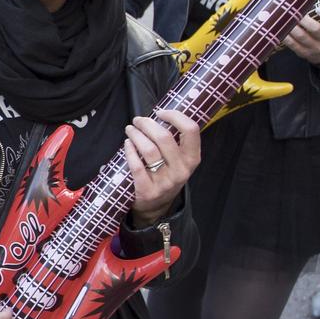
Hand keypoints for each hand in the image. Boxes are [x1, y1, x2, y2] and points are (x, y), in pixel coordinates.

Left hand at [124, 110, 199, 225]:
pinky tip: (127, 144)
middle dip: (147, 124)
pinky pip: (136, 166)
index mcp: (192, 159)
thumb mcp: (178, 160)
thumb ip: (174, 140)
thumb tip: (160, 114)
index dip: (175, 116)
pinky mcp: (148, 191)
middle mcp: (181, 171)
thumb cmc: (165, 174)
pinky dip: (129, 151)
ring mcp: (165, 182)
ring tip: (130, 130)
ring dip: (136, 135)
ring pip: (149, 150)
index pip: (190, 130)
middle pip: (164, 137)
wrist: (155, 207)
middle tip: (138, 120)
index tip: (161, 112)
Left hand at [285, 5, 319, 64]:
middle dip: (303, 19)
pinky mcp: (305, 54)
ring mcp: (317, 48)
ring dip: (291, 26)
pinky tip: (279, 29)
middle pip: (316, 29)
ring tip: (283, 17)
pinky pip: (293, 45)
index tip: (319, 8)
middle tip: (293, 10)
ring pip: (302, 37)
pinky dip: (286, 36)